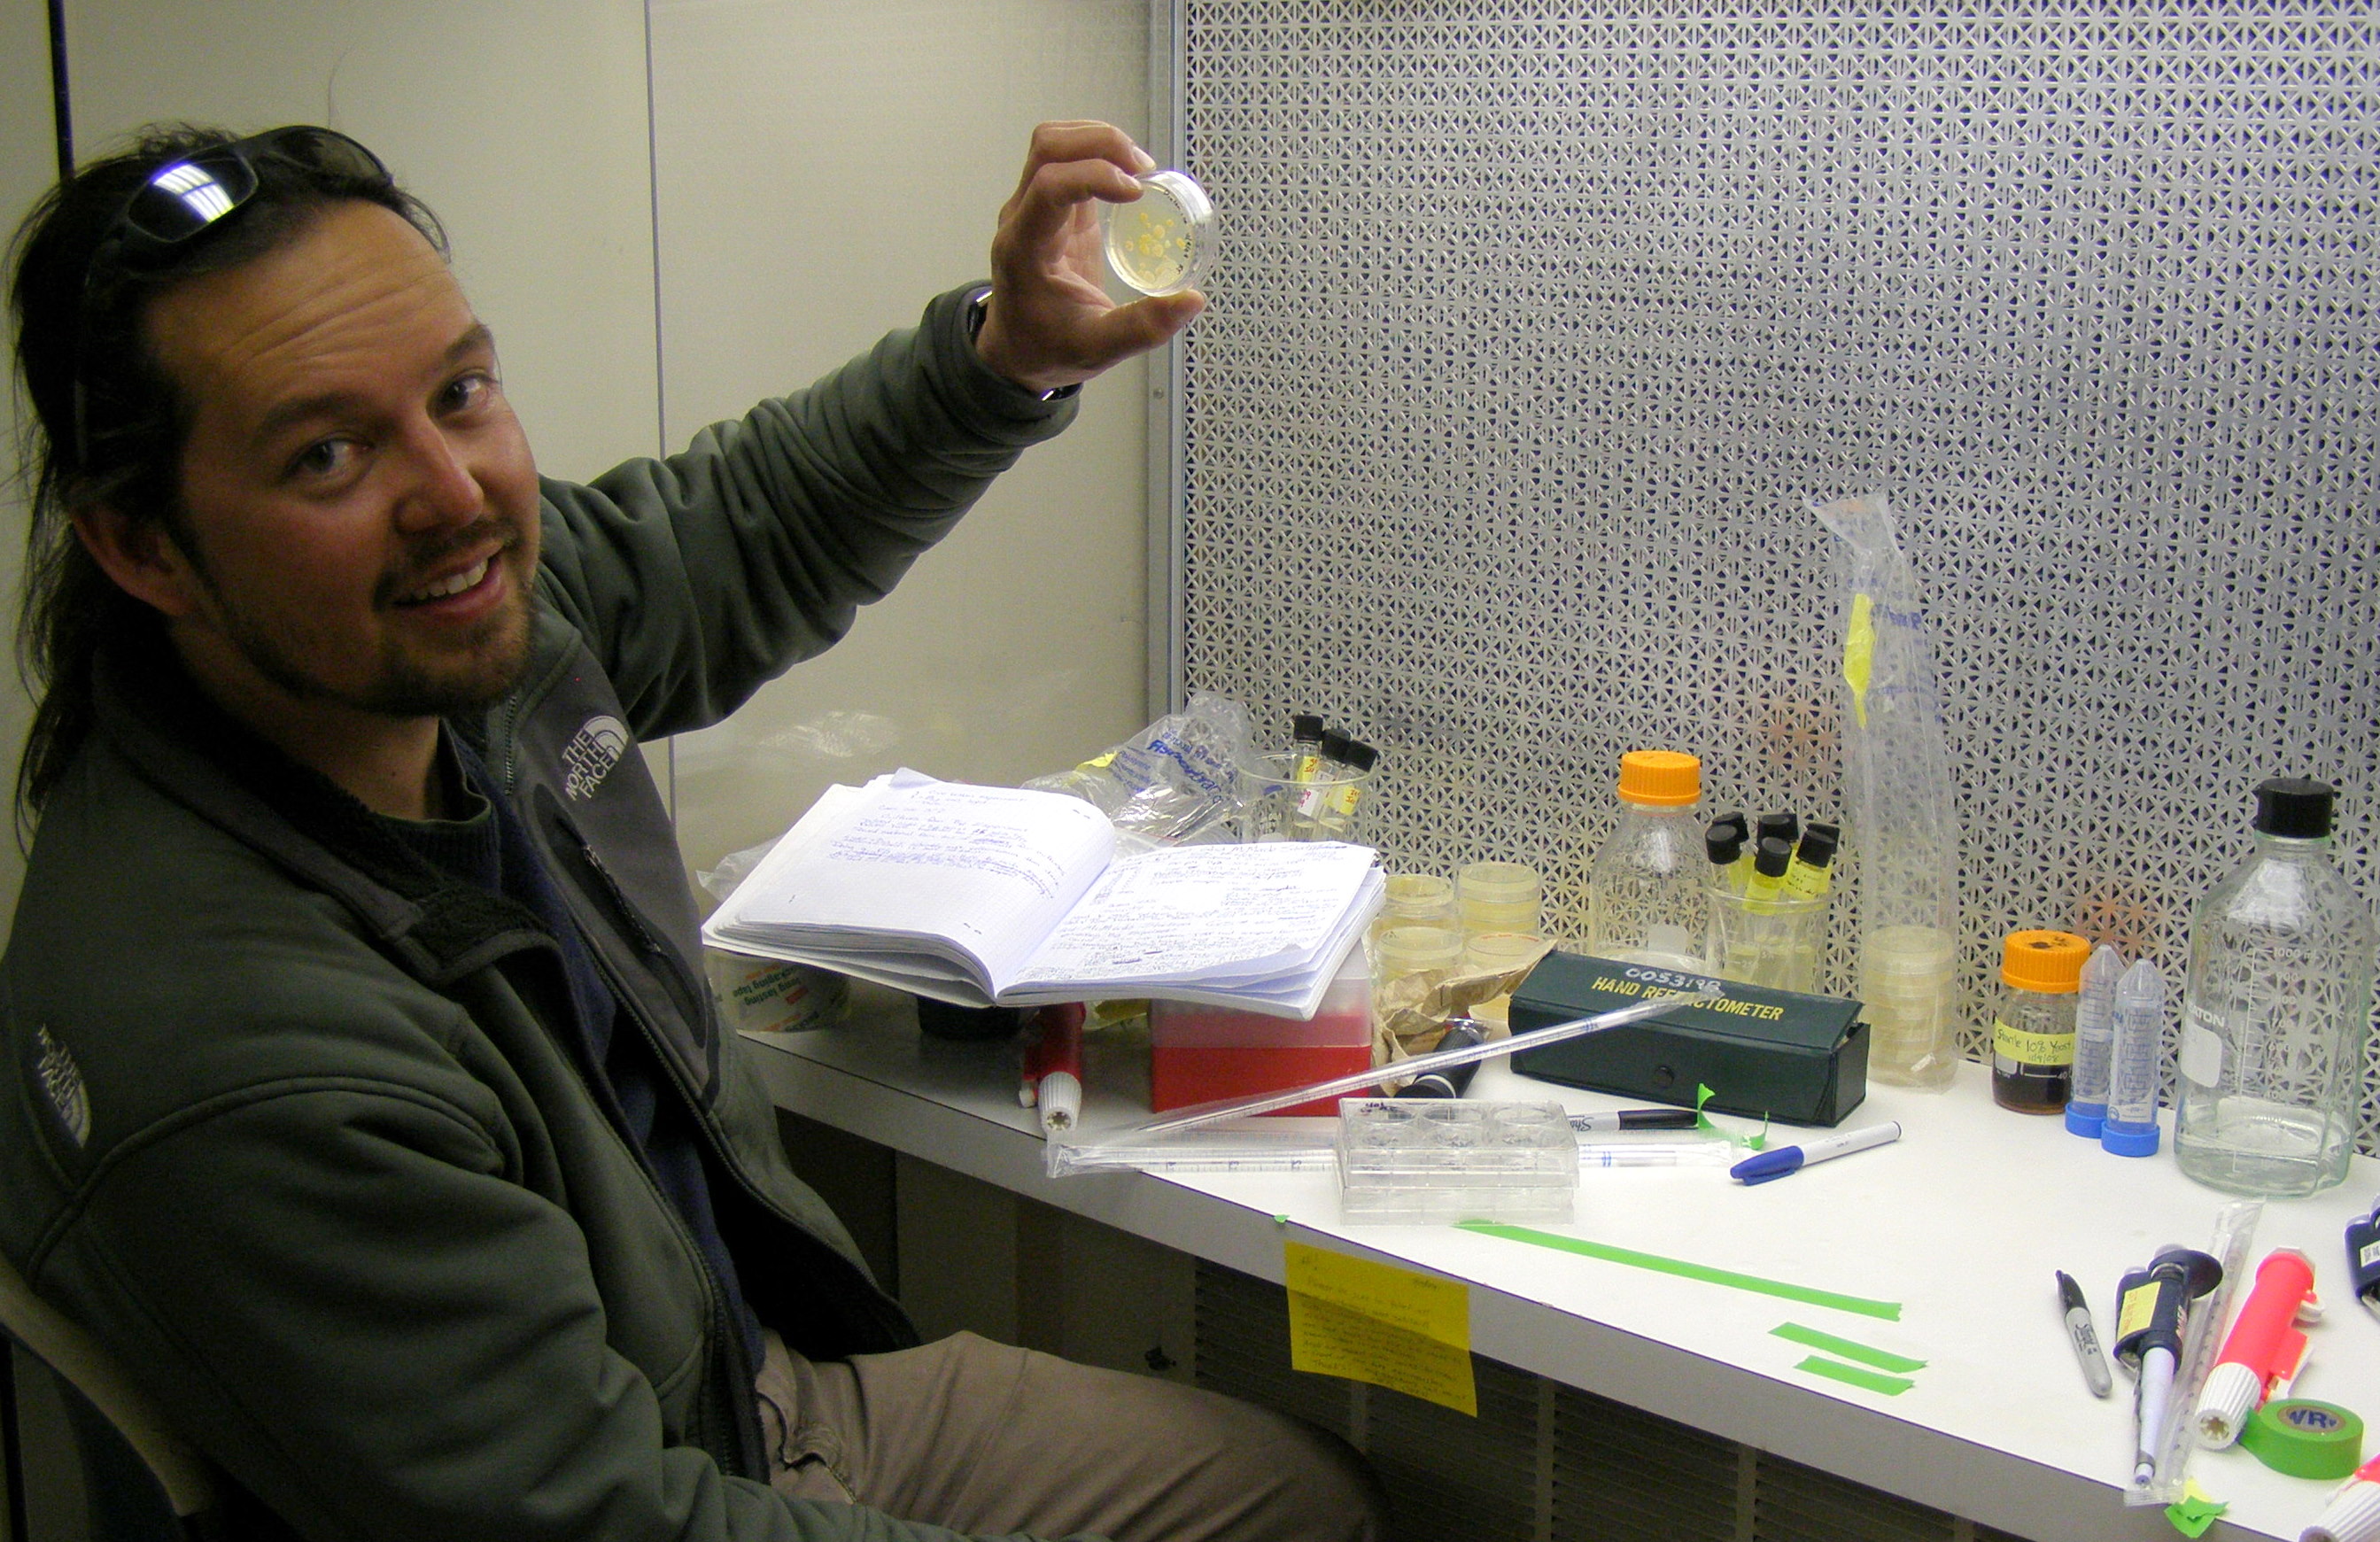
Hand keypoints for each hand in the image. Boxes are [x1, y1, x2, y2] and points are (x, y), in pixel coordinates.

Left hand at [973, 121, 1204, 394]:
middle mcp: (1021, 218)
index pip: (1050, 186)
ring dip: (1098, 140)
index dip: (1095, 176)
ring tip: (1139, 169)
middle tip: (1145, 171)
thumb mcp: (1098, 348)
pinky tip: (1127, 176)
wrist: (1016, 351)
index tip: (1136, 192)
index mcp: (1025, 250)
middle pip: (1048, 147)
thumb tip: (1192, 300)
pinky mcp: (1050, 204)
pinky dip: (1098, 152)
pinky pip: (1066, 159)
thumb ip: (1144, 326)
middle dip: (1101, 143)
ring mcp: (1031, 206)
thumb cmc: (1049, 349)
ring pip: (1053, 142)